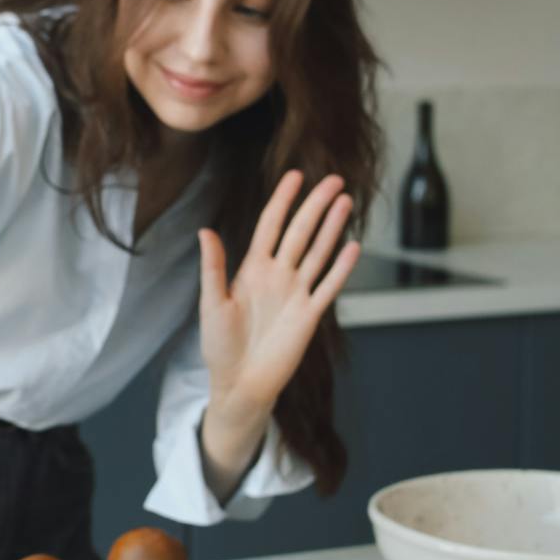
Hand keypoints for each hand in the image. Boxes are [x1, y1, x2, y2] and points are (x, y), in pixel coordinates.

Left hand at [198, 171, 359, 419]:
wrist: (239, 382)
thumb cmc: (219, 345)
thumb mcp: (211, 303)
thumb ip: (213, 267)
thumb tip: (205, 231)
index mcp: (252, 268)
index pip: (271, 225)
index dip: (283, 201)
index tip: (295, 176)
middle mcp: (278, 275)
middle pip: (300, 232)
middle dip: (316, 205)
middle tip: (333, 179)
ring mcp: (296, 293)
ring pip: (318, 253)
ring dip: (332, 228)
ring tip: (345, 201)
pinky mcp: (310, 315)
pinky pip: (329, 286)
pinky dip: (342, 268)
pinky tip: (353, 247)